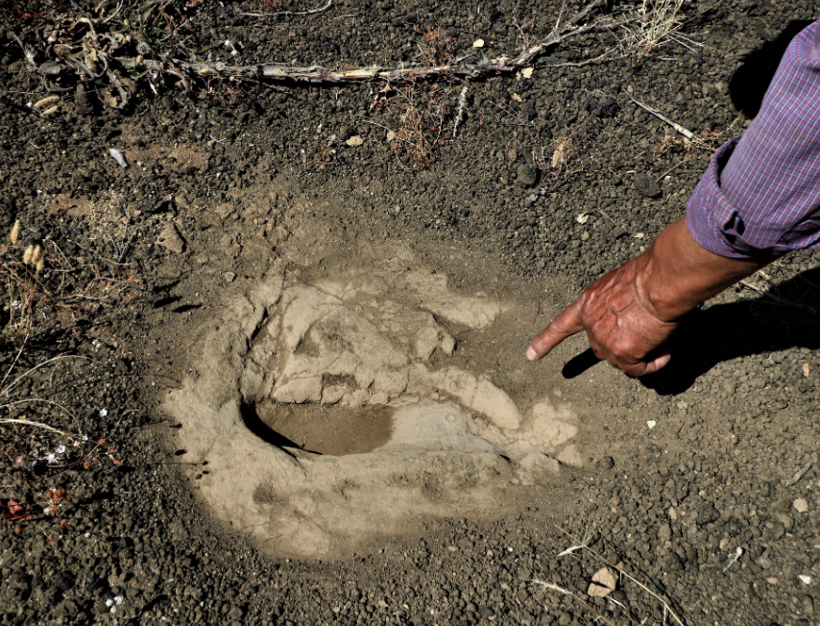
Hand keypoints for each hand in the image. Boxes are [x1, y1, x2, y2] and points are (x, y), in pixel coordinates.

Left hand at [527, 218, 773, 376]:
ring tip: (659, 335)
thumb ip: (616, 306)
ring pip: (622, 360)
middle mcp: (591, 323)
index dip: (546, 341)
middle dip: (623, 346)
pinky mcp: (621, 352)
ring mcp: (603, 339)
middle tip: (648, 333)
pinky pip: (638, 369)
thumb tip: (631, 322)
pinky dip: (653, 364)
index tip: (531, 355)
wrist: (660, 280)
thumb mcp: (621, 286)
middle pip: (602, 347)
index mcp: (588, 302)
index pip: (562, 325)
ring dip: (642, 354)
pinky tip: (663, 351)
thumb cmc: (649, 276)